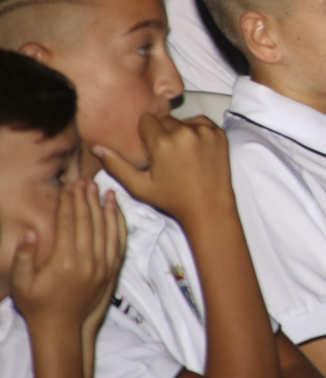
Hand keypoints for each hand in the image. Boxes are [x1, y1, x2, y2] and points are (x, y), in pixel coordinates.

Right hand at [11, 181, 125, 334]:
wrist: (63, 329)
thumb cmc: (38, 305)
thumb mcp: (22, 283)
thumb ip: (23, 256)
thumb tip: (30, 231)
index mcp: (65, 262)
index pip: (69, 223)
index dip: (69, 202)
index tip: (69, 186)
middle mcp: (88, 261)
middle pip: (88, 221)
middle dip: (85, 198)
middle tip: (84, 180)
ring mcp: (103, 266)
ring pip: (106, 228)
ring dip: (103, 206)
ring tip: (100, 188)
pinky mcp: (113, 270)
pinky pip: (119, 241)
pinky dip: (119, 223)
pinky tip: (116, 209)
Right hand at [93, 114, 233, 228]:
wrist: (209, 207)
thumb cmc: (172, 199)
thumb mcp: (139, 186)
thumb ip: (116, 165)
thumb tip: (95, 146)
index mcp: (162, 143)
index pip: (147, 122)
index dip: (146, 136)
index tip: (152, 151)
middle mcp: (184, 132)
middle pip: (165, 120)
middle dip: (163, 134)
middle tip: (168, 156)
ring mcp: (204, 132)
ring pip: (183, 121)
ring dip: (180, 132)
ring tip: (183, 155)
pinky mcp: (219, 133)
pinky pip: (201, 122)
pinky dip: (197, 132)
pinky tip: (195, 150)